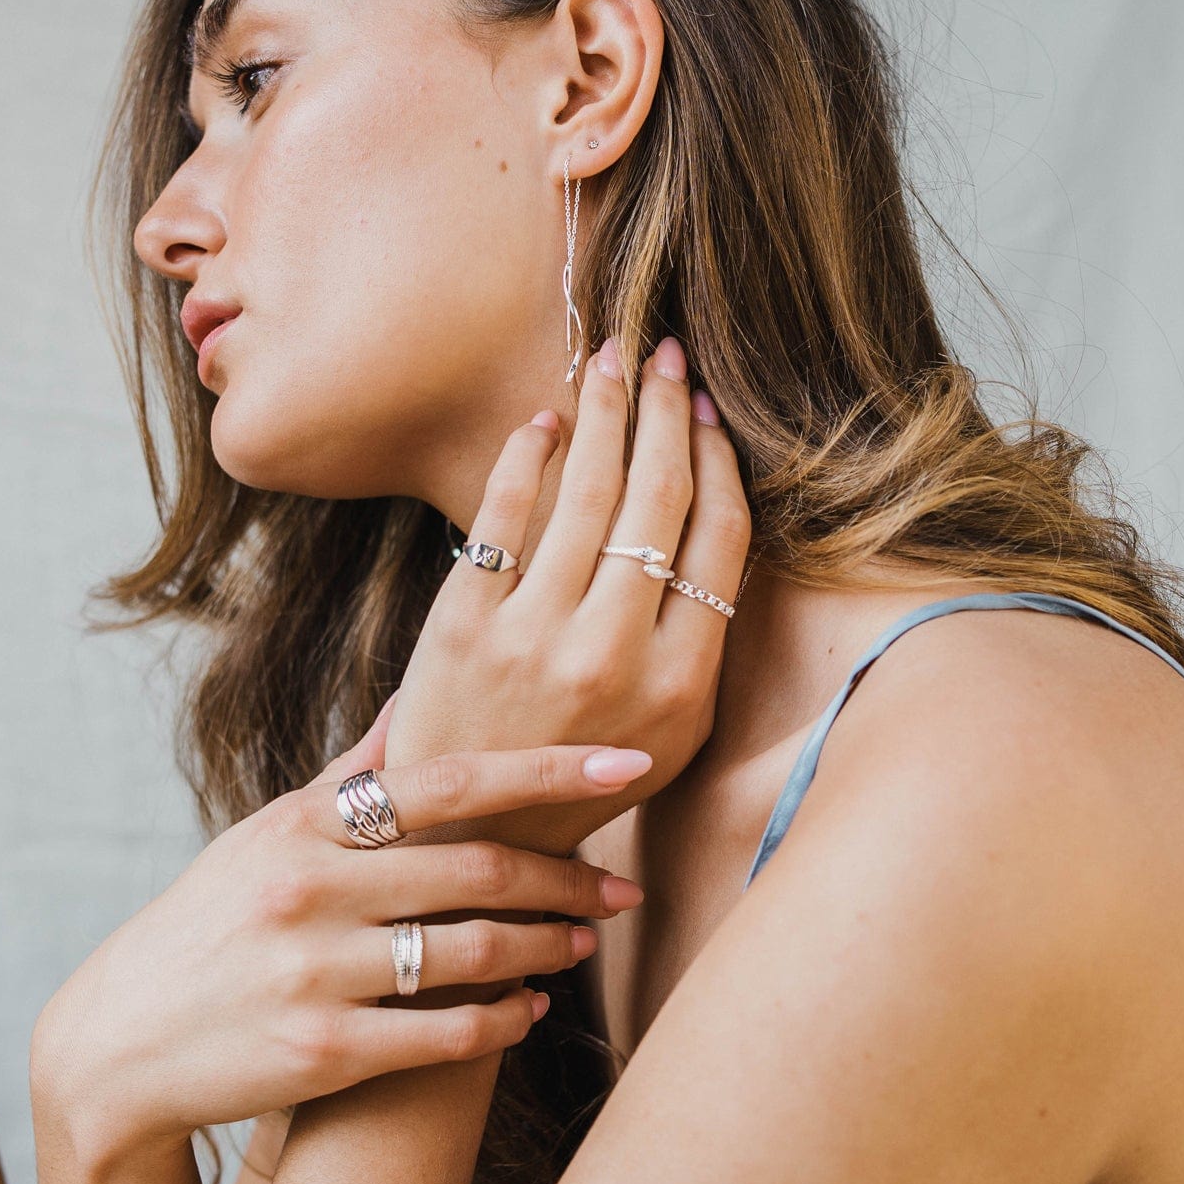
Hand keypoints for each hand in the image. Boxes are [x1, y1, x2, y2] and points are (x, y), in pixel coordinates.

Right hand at [29, 691, 651, 1173]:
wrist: (118, 1045)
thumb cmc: (207, 927)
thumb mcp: (264, 838)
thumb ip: (348, 776)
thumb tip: (418, 698)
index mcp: (305, 826)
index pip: (449, 781)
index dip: (547, 771)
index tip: (628, 765)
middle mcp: (309, 890)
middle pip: (477, 870)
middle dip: (567, 878)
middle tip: (621, 887)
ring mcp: (315, 974)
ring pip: (472, 953)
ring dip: (545, 948)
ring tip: (582, 943)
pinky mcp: (322, 1053)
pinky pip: (444, 1036)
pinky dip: (501, 1021)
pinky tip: (527, 1010)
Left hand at [384, 335, 751, 856]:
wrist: (469, 828)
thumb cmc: (582, 773)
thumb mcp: (673, 732)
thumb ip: (702, 642)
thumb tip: (721, 524)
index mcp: (679, 682)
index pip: (718, 541)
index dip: (719, 462)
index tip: (710, 415)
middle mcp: (612, 654)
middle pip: (657, 502)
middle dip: (665, 413)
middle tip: (665, 355)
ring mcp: (533, 638)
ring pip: (585, 495)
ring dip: (604, 413)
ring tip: (612, 361)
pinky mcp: (462, 627)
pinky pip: (500, 518)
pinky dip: (524, 458)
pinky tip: (543, 422)